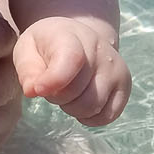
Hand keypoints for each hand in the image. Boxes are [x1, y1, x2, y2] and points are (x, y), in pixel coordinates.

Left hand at [14, 17, 129, 126]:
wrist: (78, 37)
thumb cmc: (48, 45)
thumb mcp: (28, 48)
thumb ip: (28, 68)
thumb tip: (33, 91)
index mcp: (72, 36)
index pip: (71, 59)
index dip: (53, 80)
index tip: (37, 90)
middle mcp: (101, 50)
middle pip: (74, 92)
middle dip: (56, 96)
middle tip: (53, 85)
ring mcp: (117, 68)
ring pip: (92, 106)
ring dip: (72, 107)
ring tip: (68, 91)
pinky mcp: (125, 86)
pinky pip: (107, 116)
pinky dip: (89, 117)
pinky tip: (81, 101)